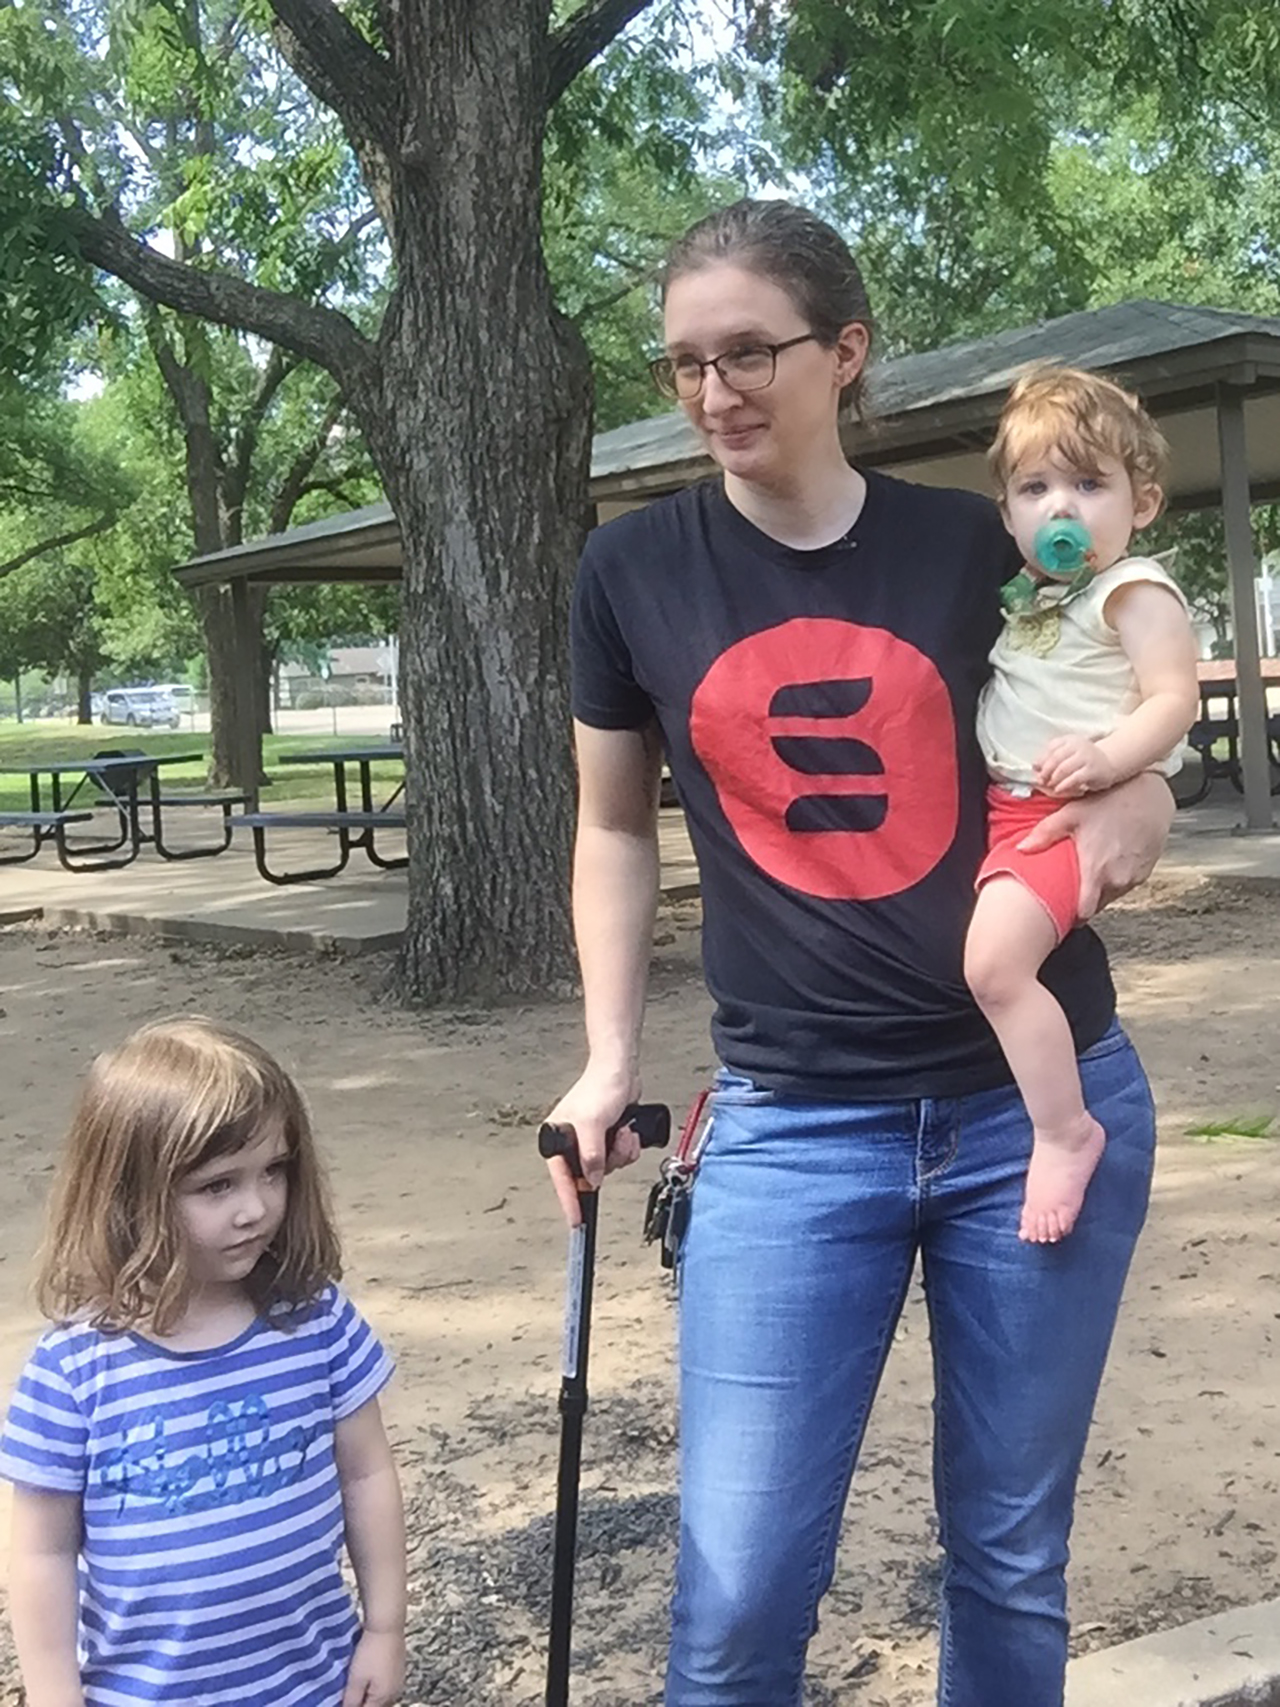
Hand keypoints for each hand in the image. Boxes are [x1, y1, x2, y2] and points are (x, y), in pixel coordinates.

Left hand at [342, 1628, 404, 1706]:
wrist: (387, 1624)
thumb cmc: (371, 1651)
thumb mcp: (356, 1679)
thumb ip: (351, 1701)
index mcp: (384, 1698)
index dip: (352, 1706)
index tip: (344, 1699)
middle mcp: (395, 1692)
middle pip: (375, 1706)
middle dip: (361, 1702)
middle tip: (347, 1693)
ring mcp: (398, 1680)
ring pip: (380, 1696)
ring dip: (368, 1694)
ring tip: (355, 1685)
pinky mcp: (399, 1667)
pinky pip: (385, 1684)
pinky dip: (374, 1685)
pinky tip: (367, 1675)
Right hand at [543, 1064, 641, 1225]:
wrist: (621, 1070)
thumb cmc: (600, 1088)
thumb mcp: (593, 1125)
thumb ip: (591, 1156)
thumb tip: (592, 1180)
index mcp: (557, 1137)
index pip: (562, 1177)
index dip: (569, 1200)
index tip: (576, 1220)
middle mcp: (572, 1141)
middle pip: (588, 1174)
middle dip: (607, 1162)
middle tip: (614, 1145)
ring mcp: (592, 1140)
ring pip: (608, 1167)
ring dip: (620, 1153)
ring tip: (622, 1133)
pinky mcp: (609, 1137)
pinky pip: (619, 1156)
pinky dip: (627, 1147)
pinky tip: (627, 1131)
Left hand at [1017, 770, 1173, 916]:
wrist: (1150, 797)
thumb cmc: (1112, 803)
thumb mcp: (1072, 814)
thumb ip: (1045, 834)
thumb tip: (1022, 848)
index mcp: (1097, 871)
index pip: (1084, 913)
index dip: (1072, 915)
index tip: (1063, 912)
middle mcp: (1118, 880)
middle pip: (1096, 905)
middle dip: (1084, 899)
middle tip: (1074, 885)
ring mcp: (1134, 878)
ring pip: (1111, 895)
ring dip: (1101, 888)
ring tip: (1093, 867)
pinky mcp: (1145, 872)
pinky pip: (1126, 885)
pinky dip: (1117, 878)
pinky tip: (1110, 859)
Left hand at [1033, 734, 1117, 797]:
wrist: (1109, 762)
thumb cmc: (1084, 760)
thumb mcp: (1069, 753)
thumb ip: (1053, 756)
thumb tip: (1034, 766)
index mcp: (1070, 739)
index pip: (1052, 747)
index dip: (1042, 759)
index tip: (1036, 769)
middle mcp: (1079, 746)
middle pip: (1056, 758)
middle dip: (1045, 770)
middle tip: (1041, 780)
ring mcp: (1087, 757)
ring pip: (1063, 768)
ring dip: (1053, 778)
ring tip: (1049, 785)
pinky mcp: (1092, 770)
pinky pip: (1074, 778)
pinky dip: (1063, 785)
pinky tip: (1058, 789)